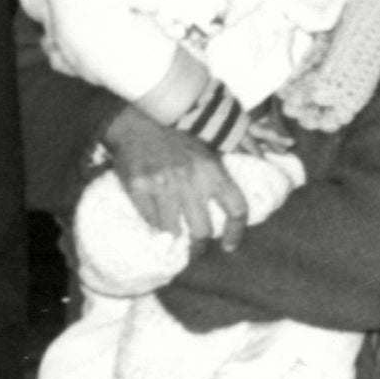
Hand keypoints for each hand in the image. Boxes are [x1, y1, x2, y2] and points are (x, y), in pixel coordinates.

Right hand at [101, 109, 249, 247]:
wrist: (135, 127)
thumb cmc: (175, 141)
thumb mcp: (206, 151)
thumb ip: (222, 174)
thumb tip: (244, 194)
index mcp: (211, 169)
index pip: (236, 208)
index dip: (236, 232)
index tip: (229, 246)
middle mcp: (189, 178)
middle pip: (203, 230)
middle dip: (199, 247)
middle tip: (196, 251)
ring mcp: (162, 184)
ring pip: (174, 230)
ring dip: (174, 236)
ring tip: (173, 235)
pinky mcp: (138, 188)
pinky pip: (151, 221)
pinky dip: (154, 225)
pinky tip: (156, 219)